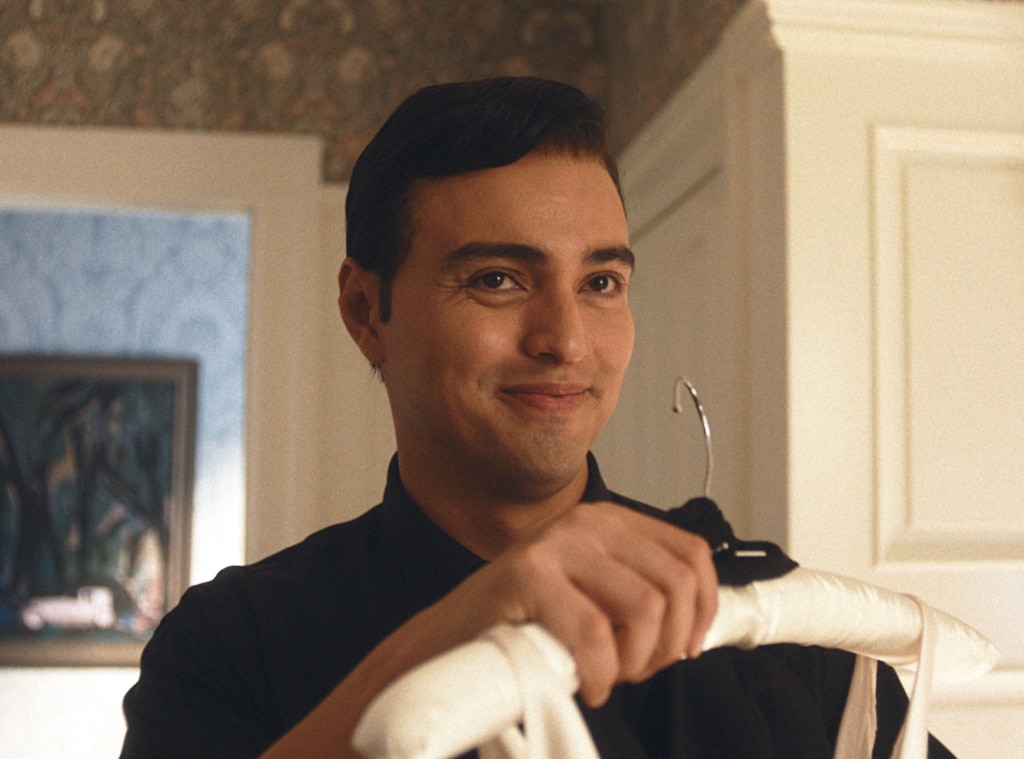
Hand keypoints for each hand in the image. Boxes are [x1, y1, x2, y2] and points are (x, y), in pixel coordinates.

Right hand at [438, 501, 718, 706]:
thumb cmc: (525, 622)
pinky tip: (585, 683)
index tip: (689, 645)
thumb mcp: (592, 594)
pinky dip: (599, 673)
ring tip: (607, 674)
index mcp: (608, 521)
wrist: (452, 637)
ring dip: (634, 660)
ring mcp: (556, 544)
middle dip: (666, 644)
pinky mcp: (529, 574)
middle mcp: (586, 522)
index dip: (704, 606)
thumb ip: (636, 593)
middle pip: (674, 584)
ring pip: (645, 608)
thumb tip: (697, 625)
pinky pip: (595, 634)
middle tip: (635, 669)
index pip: (691, 553)